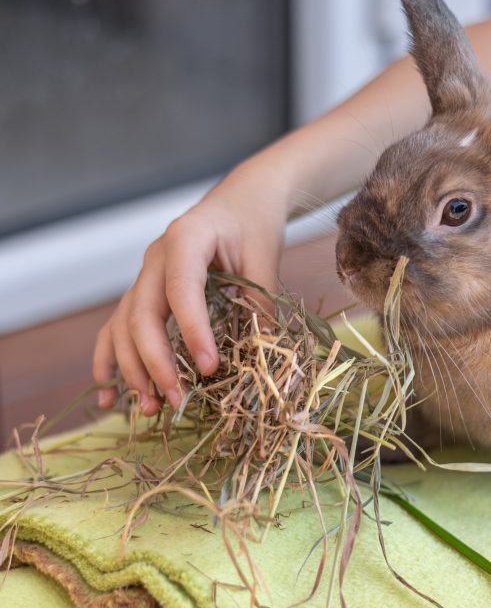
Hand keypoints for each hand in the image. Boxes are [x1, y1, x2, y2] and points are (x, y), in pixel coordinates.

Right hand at [93, 169, 287, 415]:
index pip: (181, 290)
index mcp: (186, 238)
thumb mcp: (265, 256)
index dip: (192, 331)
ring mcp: (144, 275)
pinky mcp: (144, 291)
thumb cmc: (255, 224)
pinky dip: (110, 360)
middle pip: (142, 314)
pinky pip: (117, 327)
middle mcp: (155, 257)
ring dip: (133, 369)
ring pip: (123, 326)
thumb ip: (262, 301)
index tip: (208, 368)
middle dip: (157, 362)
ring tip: (150, 408)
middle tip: (178, 400)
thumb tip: (263, 356)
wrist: (242, 199)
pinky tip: (108, 395)